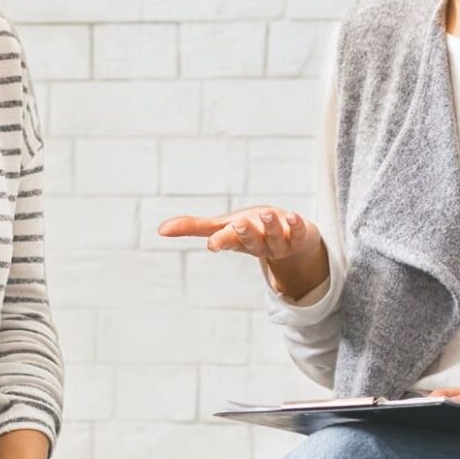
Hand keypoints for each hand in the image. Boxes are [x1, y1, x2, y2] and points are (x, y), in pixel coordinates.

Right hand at [157, 207, 327, 298]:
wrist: (289, 240)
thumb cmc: (250, 231)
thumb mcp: (222, 228)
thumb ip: (194, 228)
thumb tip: (159, 230)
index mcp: (239, 240)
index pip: (229, 241)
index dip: (222, 241)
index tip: (213, 244)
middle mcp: (260, 243)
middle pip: (253, 241)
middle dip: (246, 234)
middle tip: (239, 224)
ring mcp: (281, 241)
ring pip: (276, 237)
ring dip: (272, 227)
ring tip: (266, 215)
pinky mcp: (300, 235)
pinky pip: (299, 231)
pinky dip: (297, 225)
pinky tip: (294, 217)